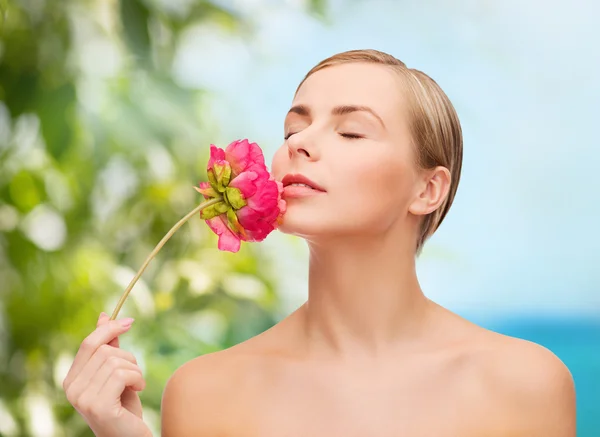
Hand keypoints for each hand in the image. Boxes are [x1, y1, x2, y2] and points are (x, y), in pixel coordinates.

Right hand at [63, 313, 151, 436]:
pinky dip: (137, 378)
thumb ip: (109, 347)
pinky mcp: (97, 405)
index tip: (130, 321)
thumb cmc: (124, 406)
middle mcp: (71, 389)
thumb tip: (104, 316)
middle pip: (104, 350)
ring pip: (115, 361)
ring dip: (135, 370)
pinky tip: (139, 389)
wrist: (131, 436)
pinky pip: (122, 374)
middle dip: (128, 357)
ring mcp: (82, 398)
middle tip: (135, 375)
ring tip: (137, 384)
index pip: (89, 343)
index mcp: (71, 379)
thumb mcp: (117, 372)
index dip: (110, 329)